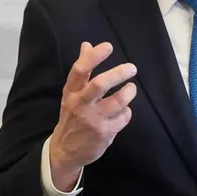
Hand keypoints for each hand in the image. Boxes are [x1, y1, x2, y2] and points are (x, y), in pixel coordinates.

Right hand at [49, 42, 137, 190]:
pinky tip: (124, 111)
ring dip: (128, 92)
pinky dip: (127, 111)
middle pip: (99, 85)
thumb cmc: (72, 115)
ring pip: (117, 102)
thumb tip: (87, 44)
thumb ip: (82, 69)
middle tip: (132, 68)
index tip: (108, 46)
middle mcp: (80, 105)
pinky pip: (123, 117)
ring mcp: (93, 120)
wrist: (65, 151)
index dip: (94, 57)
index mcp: (71, 92)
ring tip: (131, 88)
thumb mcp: (72, 92)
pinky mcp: (104, 134)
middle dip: (118, 74)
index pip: (80, 70)